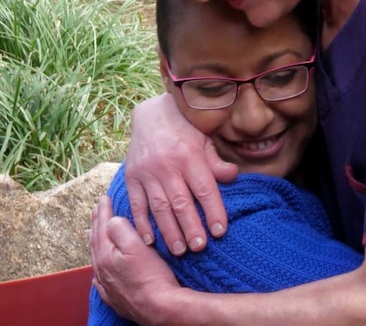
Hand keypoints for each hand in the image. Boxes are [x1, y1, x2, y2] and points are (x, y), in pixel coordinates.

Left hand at [90, 195, 183, 323]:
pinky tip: (99, 269)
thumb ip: (120, 229)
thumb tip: (111, 220)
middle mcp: (102, 270)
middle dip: (97, 223)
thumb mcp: (137, 246)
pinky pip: (100, 279)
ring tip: (93, 232)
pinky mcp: (115, 297)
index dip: (103, 211)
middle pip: (96, 241)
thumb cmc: (151, 277)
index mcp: (106, 254)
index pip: (102, 226)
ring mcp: (108, 285)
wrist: (159, 308)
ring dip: (96, 242)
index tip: (103, 198)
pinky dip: (99, 268)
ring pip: (97, 259)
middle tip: (96, 210)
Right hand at [126, 94, 237, 253]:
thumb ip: (216, 162)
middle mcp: (167, 165)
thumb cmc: (185, 129)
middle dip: (191, 228)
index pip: (204, 188)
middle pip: (181, 202)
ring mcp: (147, 172)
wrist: (151, 114)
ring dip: (169, 231)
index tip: (220, 232)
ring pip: (159, 207)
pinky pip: (136, 203)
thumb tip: (233, 176)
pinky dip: (142, 223)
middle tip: (199, 248)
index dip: (213, 211)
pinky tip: (150, 240)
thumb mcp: (205, 140)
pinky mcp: (132, 177)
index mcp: (190, 155)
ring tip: (179, 251)